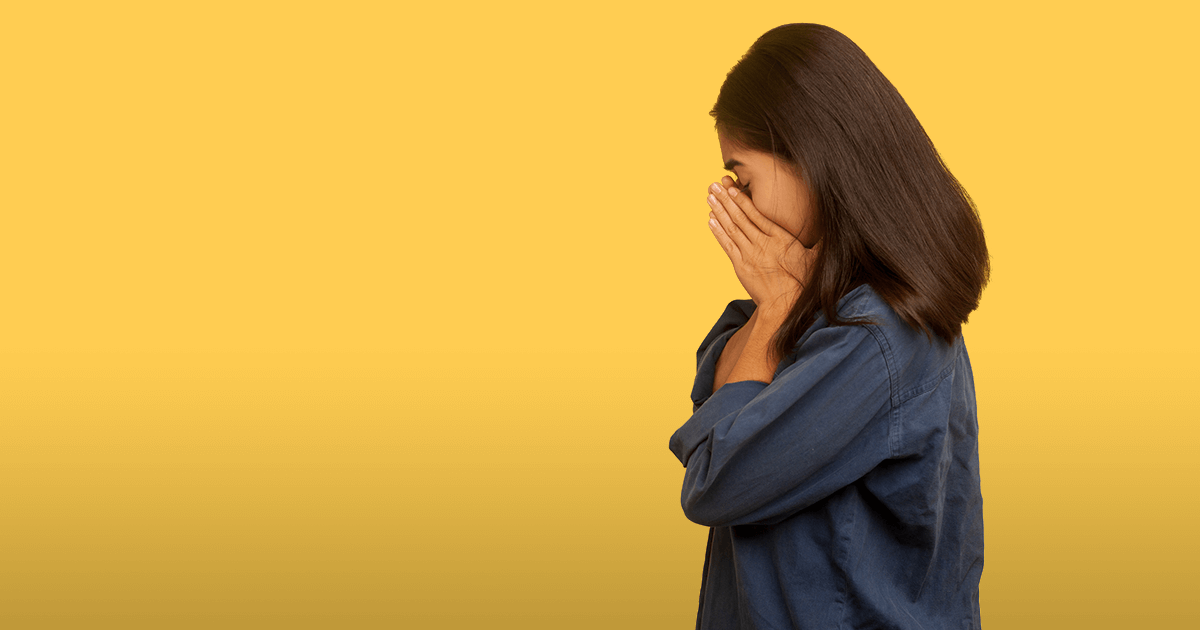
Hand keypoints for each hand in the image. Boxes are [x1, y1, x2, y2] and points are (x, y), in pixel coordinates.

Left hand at [706, 178, 820, 313]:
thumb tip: (836, 222)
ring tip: (709, 196)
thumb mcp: (816, 258)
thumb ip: (822, 239)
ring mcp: (749, 256)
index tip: (731, 188)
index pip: (756, 214)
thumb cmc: (802, 282)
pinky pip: (727, 245)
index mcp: (779, 239)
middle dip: (725, 200)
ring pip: (731, 229)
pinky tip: (710, 219)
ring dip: (718, 211)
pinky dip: (718, 231)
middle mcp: (762, 245)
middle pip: (740, 218)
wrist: (785, 306)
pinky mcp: (741, 266)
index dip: (742, 200)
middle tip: (713, 185)